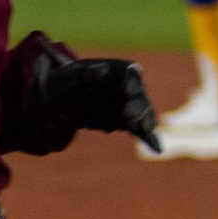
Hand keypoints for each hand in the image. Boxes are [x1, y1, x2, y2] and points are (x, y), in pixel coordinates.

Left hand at [45, 56, 160, 152]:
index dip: (131, 82)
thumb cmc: (65, 83)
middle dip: (137, 106)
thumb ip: (85, 73)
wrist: (60, 103)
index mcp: (116, 69)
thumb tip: (101, 70)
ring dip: (143, 121)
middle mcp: (128, 86)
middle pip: (138, 96)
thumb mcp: (69, 76)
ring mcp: (129, 105)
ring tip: (143, 130)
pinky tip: (157, 148)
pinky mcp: (127, 122)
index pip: (129, 73)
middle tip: (130, 116)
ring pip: (142, 113)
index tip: (127, 91)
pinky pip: (140, 130)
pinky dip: (149, 139)